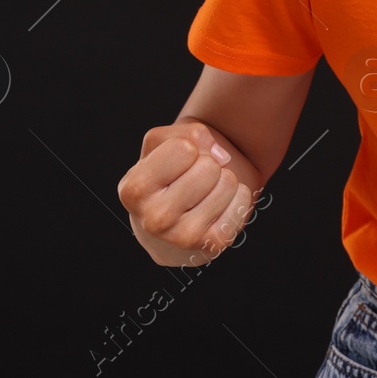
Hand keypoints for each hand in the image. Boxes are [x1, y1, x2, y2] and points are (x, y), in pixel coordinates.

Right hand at [117, 121, 258, 266]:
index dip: (187, 148)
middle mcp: (153, 219)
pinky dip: (237, 196)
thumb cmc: (168, 173)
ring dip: (222, 180)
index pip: (184, 148)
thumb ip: (187, 132)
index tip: (178, 162)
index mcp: (133, 190)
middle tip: (193, 180)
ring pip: (227, 181)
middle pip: (208, 166)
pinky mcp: (213, 244)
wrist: (174, 222)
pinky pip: (243, 199)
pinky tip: (217, 207)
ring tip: (204, 194)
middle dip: (207, 165)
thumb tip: (222, 156)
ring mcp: (183, 237)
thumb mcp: (162, 144)